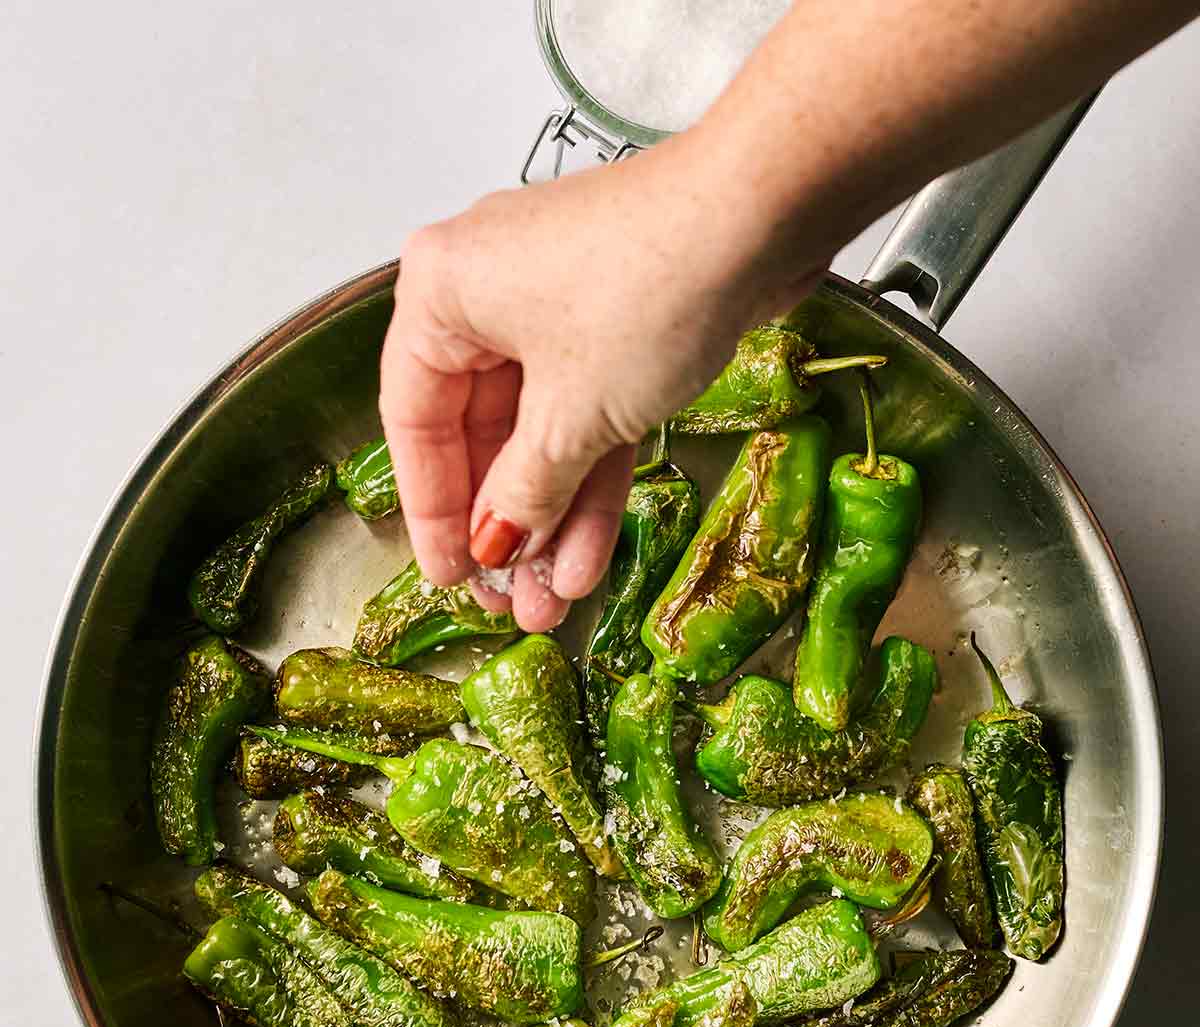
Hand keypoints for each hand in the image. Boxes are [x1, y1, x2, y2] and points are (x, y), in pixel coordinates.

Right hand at [379, 130, 822, 631]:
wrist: (764, 212)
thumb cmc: (649, 286)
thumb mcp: (572, 416)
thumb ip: (525, 492)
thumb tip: (496, 548)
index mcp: (442, 294)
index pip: (414, 421)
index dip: (431, 510)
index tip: (449, 576)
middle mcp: (487, 294)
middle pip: (480, 434)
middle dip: (503, 527)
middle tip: (508, 602)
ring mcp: (557, 308)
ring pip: (541, 435)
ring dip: (550, 519)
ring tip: (553, 600)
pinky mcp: (617, 325)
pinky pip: (588, 417)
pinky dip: (591, 481)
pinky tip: (589, 554)